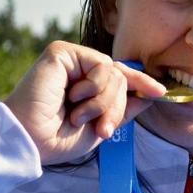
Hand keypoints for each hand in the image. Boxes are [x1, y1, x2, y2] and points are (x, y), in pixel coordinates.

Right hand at [3, 41, 166, 164]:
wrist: (32, 140)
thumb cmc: (58, 138)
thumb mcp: (101, 126)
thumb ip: (123, 109)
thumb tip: (149, 95)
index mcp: (86, 86)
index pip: (121, 78)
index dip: (141, 83)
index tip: (160, 92)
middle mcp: (79, 69)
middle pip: (122, 78)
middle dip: (116, 107)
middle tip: (101, 129)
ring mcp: (71, 59)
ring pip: (115, 73)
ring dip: (103, 103)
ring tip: (78, 116)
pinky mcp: (61, 52)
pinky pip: (101, 65)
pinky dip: (94, 88)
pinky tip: (73, 98)